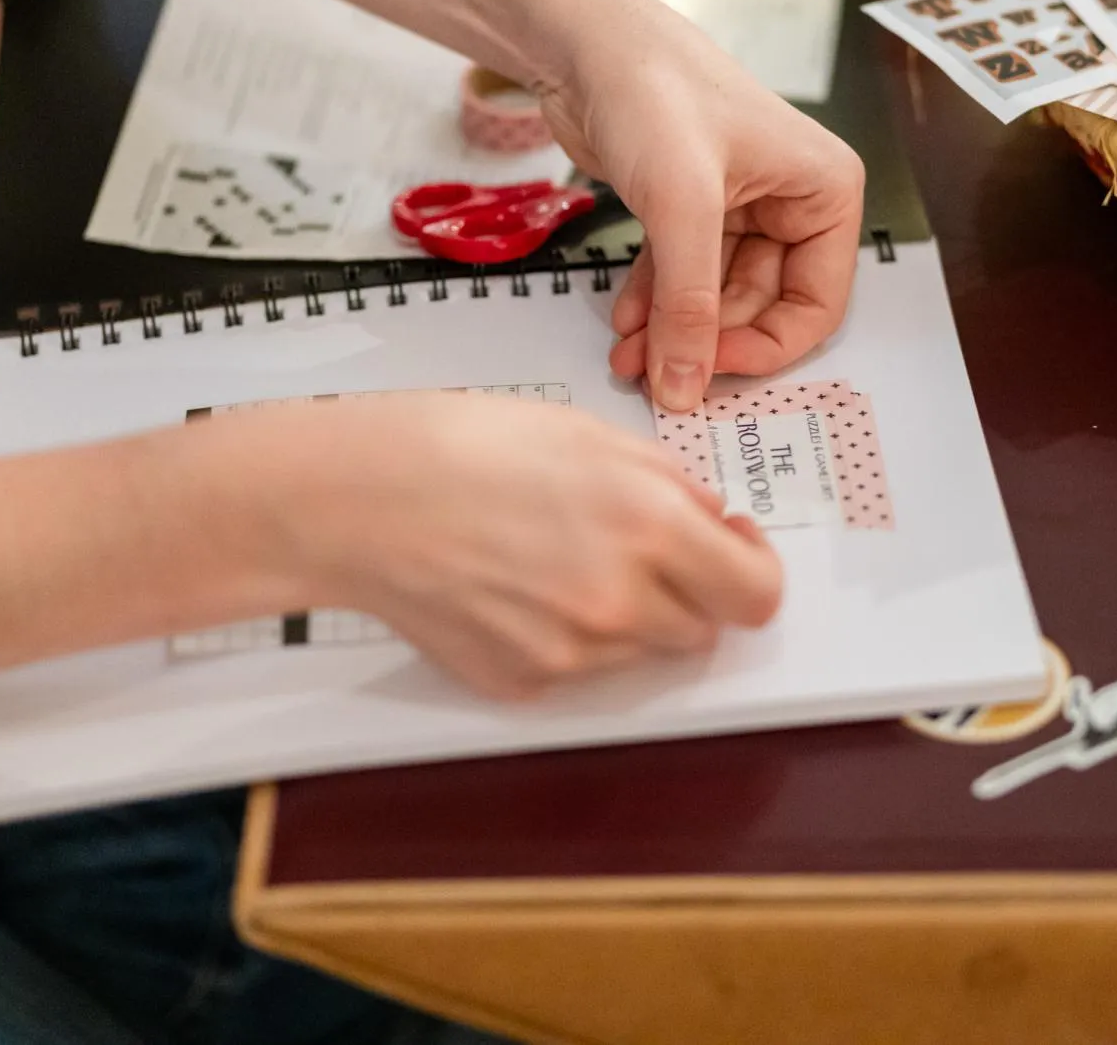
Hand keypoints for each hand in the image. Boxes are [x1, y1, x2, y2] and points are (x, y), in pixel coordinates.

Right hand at [252, 393, 781, 699]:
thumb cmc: (462, 448)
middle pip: (703, 628)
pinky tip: (520, 585)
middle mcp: (620, 604)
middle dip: (688, 589)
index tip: (732, 546)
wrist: (359, 500)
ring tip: (562, 556)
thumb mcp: (590, 434)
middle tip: (637, 543)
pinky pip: (579, 668)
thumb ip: (669, 484)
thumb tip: (712, 521)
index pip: (757, 594)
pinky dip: (568, 636)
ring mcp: (571, 654)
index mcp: (650, 528)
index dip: (753, 568)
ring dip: (631, 615)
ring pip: (642, 652)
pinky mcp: (524, 683)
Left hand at [537, 0, 864, 412]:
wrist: (581, 38)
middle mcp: (791, 199)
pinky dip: (654, 302)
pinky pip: (681, 275)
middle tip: (651, 371)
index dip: (763, 348)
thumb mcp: (682, 206)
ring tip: (626, 354)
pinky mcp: (688, 206)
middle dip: (704, 341)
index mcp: (825, 190)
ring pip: (714, 296)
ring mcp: (739, 205)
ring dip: (672, 329)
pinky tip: (624, 322)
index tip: (708, 371)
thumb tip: (685, 386)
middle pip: (760, 306)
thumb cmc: (652, 89)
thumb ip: (689, 304)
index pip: (815, 305)